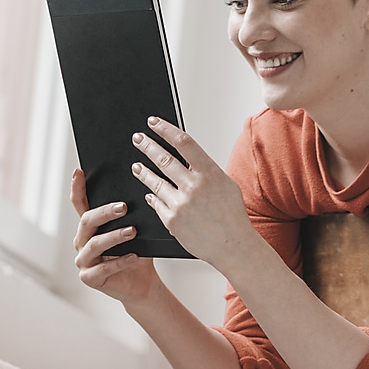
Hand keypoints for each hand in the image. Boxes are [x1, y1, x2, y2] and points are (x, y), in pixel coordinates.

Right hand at [70, 168, 161, 304]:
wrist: (143, 283)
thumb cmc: (139, 253)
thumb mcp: (137, 231)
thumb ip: (132, 217)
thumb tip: (144, 194)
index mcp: (89, 228)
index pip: (79, 204)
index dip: (77, 188)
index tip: (79, 171)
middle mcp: (82, 242)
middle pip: (87, 221)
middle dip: (105, 212)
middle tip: (124, 207)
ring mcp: (83, 260)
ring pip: (95, 244)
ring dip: (114, 237)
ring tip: (132, 232)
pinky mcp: (89, 278)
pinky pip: (103, 268)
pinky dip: (120, 262)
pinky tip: (134, 257)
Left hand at [130, 118, 256, 266]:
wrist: (232, 246)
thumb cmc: (231, 215)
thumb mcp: (225, 184)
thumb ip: (205, 170)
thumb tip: (184, 155)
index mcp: (210, 173)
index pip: (183, 143)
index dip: (165, 129)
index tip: (154, 122)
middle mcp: (194, 187)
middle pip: (164, 159)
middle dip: (147, 145)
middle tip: (138, 138)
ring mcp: (181, 204)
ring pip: (154, 182)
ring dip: (143, 171)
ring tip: (136, 165)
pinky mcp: (171, 221)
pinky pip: (156, 203)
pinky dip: (152, 197)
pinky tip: (148, 193)